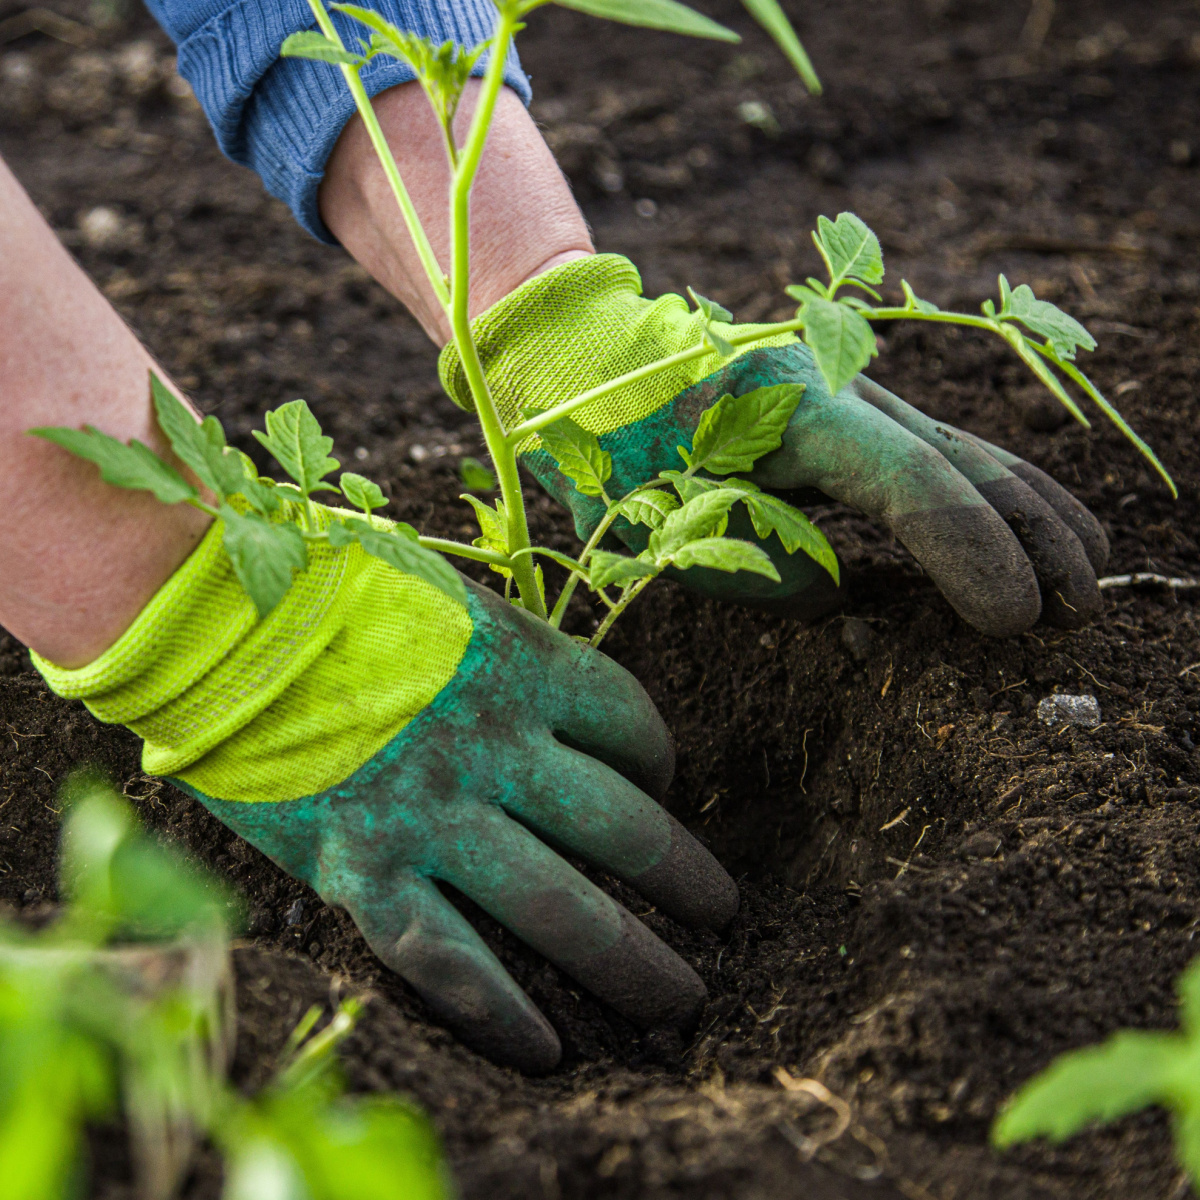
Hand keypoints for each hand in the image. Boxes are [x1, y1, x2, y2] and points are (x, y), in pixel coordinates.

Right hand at [193, 580, 735, 1072]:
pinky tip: (549, 1051)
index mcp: (523, 664)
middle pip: (624, 829)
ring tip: (682, 1000)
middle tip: (722, 915)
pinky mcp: (363, 871)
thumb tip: (556, 695)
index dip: (660, 763)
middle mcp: (496, 747)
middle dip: (686, 880)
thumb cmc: (329, 587)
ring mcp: (434, 816)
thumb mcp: (447, 595)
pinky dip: (503, 1014)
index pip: (632, 726)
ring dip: (632, 961)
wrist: (209, 616)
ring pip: (560, 909)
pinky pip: (451, 961)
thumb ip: (508, 647)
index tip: (659, 787)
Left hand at [440, 254, 1107, 635]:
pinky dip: (989, 490)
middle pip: (962, 460)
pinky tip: (1030, 521)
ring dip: (1031, 510)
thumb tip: (839, 591)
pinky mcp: (847, 403)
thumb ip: (757, 566)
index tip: (1013, 622)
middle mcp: (838, 385)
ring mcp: (848, 386)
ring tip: (1089, 570)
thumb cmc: (608, 445)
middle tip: (1075, 610)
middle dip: (1029, 536)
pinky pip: (936, 448)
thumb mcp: (658, 522)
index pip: (909, 485)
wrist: (589, 358)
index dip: (971, 554)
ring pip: (963, 447)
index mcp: (790, 410)